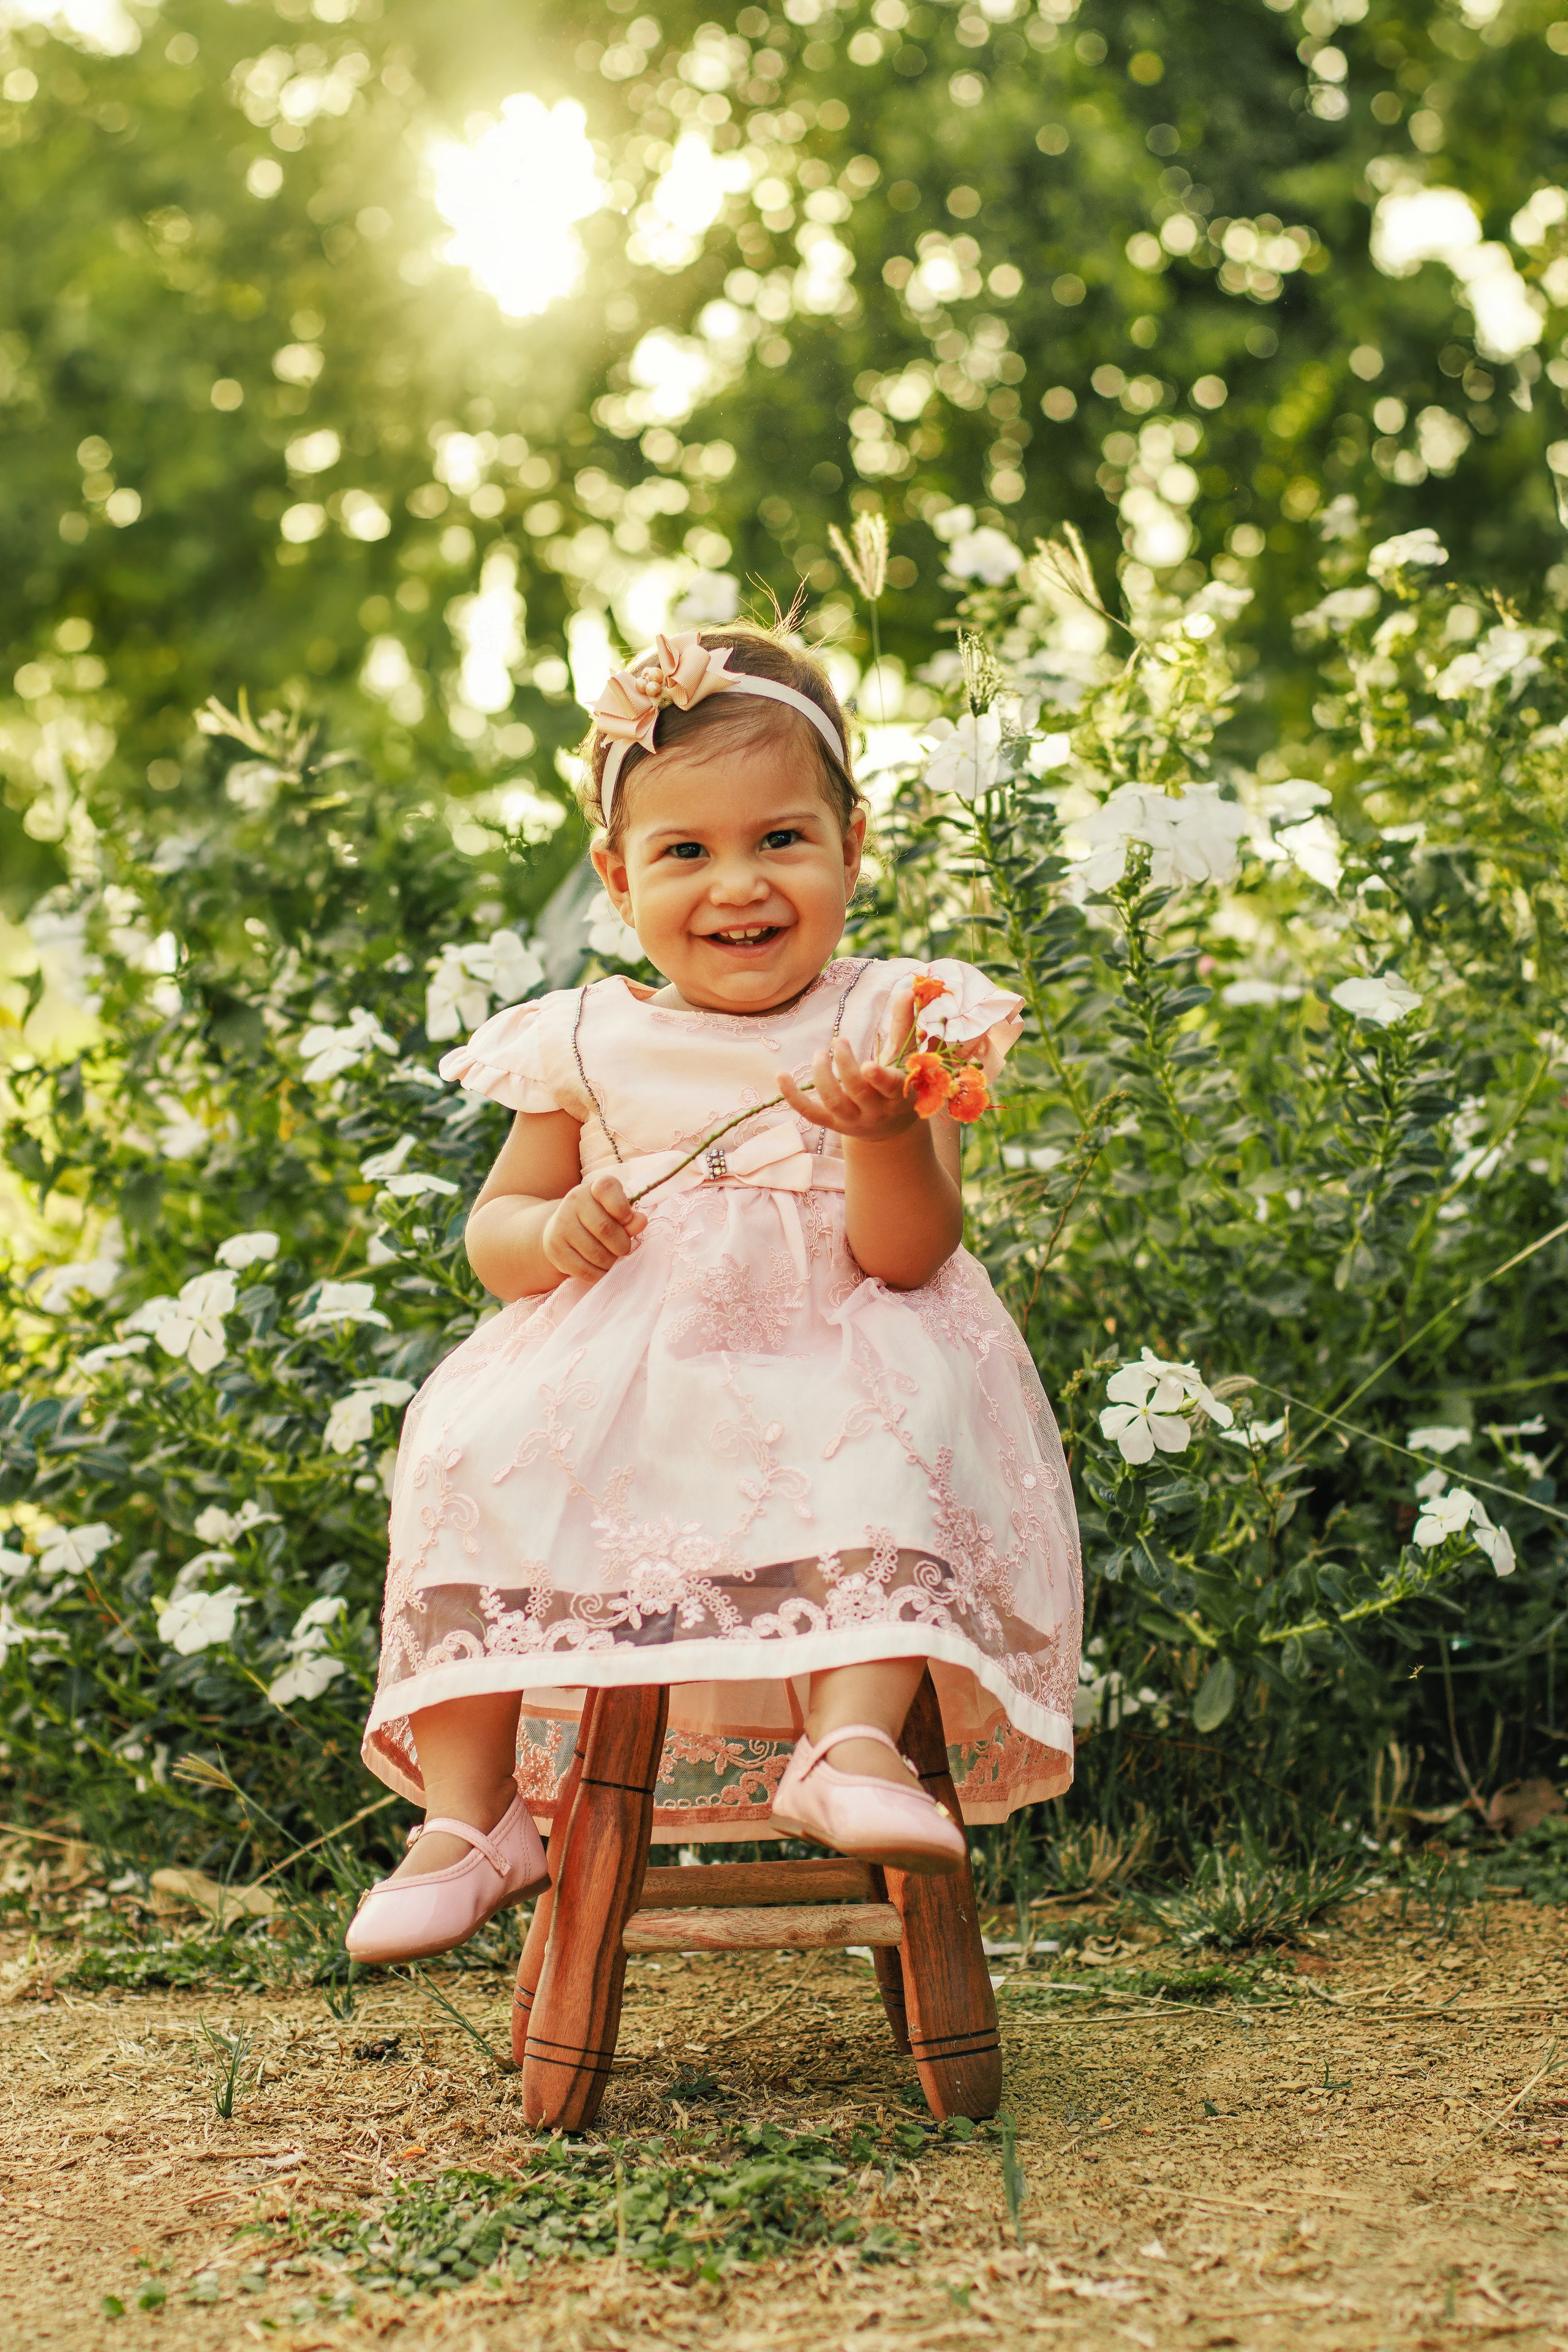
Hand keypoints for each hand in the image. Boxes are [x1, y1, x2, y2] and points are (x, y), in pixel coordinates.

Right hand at [541, 1172, 646, 1282]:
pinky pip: (586, 1271)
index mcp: (592, 1189)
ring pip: (597, 1254)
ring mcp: (561, 1227)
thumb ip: (630, 1218)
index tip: (627, 1220)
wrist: (559, 1231)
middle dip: (622, 1245)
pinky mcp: (556, 1251)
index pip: (607, 1188)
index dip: (623, 1208)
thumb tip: (641, 1222)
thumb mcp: (614, 1213)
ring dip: (611, 1262)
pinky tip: (601, 1268)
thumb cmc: (596, 1220)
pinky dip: (600, 1274)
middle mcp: (573, 1203)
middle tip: (623, 1248)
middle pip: (605, 1229)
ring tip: (611, 1258)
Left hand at [778, 1037, 922, 1144]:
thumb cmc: (898, 1081)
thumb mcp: (905, 1056)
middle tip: (839, 1041)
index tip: (868, 1065)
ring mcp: (853, 1119)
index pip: (891, 1088)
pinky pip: (810, 1112)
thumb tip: (908, 990)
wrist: (889, 1126)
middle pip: (858, 1091)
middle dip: (846, 1066)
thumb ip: (903, 1024)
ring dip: (823, 1077)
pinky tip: (781, 1076)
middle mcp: (876, 1110)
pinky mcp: (833, 1124)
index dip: (880, 1079)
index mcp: (899, 1093)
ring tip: (820, 1054)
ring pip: (834, 1102)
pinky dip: (793, 1096)